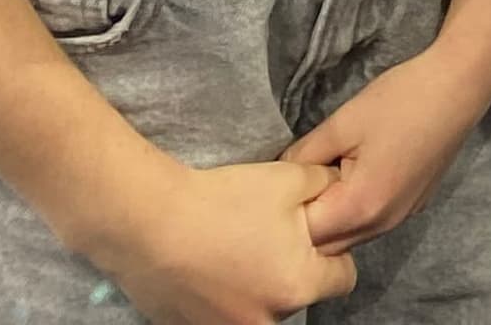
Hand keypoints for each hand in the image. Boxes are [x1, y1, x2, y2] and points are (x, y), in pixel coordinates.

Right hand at [82, 157, 354, 324]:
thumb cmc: (223, 201)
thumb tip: (338, 188)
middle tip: (267, 233)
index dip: (334, 251)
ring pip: (261, 306)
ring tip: (232, 246)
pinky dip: (221, 292)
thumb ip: (326, 187)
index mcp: (298, 287)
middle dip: (292, 267)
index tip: (311, 231)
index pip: (343, 278)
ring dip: (257, 283)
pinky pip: (221, 311)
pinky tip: (206, 263)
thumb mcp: (290, 179)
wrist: (147, 223)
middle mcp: (265, 320)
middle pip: (299, 293)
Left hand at [283, 38, 490, 249]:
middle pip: (326, 245)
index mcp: (361, 207)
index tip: (276, 189)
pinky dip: (353, 212)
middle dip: (304, 224)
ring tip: (321, 179)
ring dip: (330, 218)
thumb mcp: (341, 123)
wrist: (460, 84)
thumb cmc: (401, 100)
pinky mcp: (413, 205)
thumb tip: (277, 177)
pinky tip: (352, 176)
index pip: (304, 234)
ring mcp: (401, 217)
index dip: (284, 214)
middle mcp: (382, 224)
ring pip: (349, 237)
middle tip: (294, 186)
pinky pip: (371, 223)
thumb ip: (303, 156)